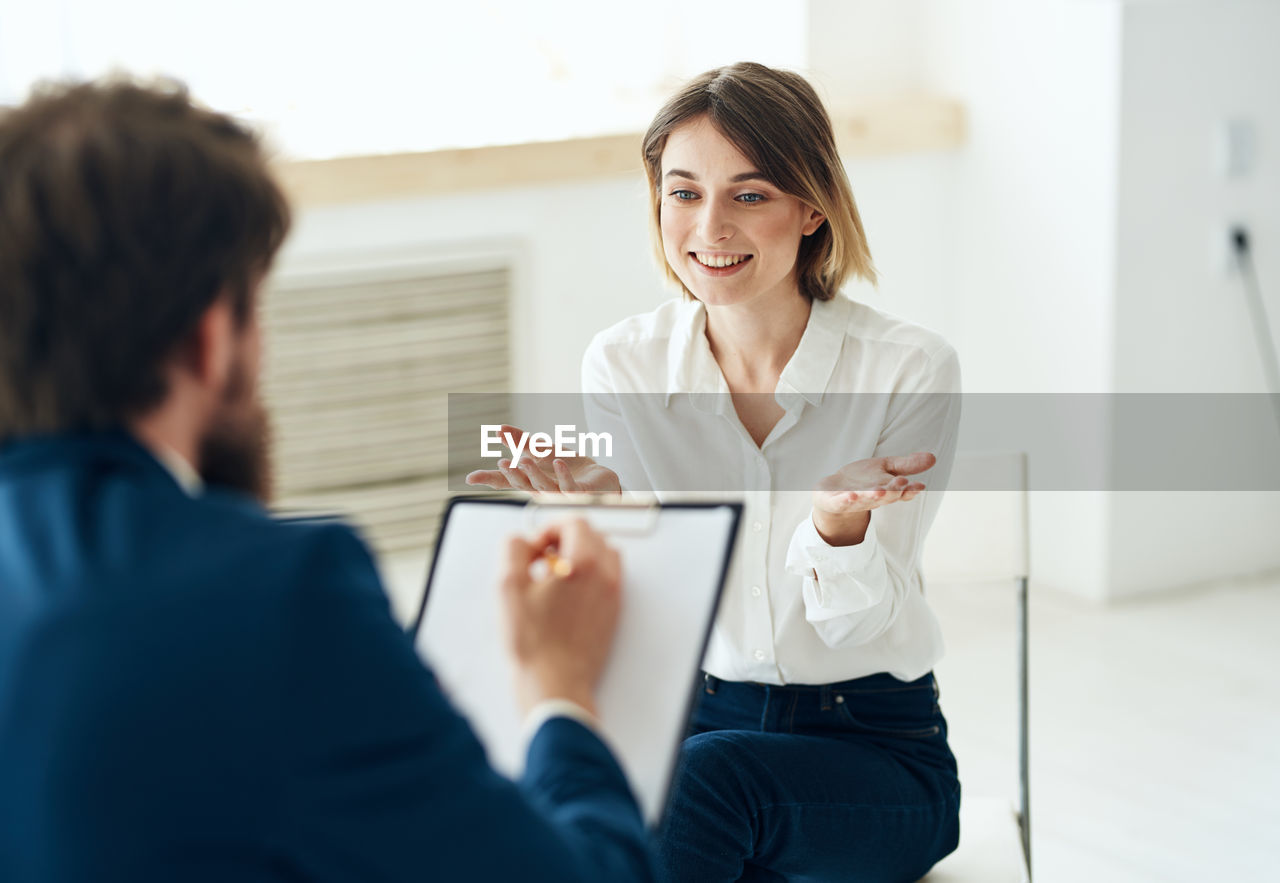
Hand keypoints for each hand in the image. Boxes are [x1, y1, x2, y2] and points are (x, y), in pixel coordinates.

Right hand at [465, 424, 620, 495]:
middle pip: (524, 484)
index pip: (507, 481)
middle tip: (502, 462)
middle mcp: (543, 491)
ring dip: (534, 474)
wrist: (601, 480)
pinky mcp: (579, 494)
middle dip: (512, 475)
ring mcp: (560, 495)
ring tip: (525, 460)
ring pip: (544, 487)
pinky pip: (570, 487)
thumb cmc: (570, 469)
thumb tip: (498, 429)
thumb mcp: (544, 451)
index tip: (470, 478)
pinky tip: (559, 462)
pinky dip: (564, 476)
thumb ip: (521, 442)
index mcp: (531, 481)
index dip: (490, 479)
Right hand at [498, 518, 622, 715]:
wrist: (556, 684)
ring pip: (605, 555)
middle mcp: (605, 575)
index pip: (575, 523)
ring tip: (555, 575)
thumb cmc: (534, 644)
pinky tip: (567, 594)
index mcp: (584, 564)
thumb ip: (514, 550)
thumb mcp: (508, 587)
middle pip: (592, 535)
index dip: (550, 528)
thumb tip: (524, 541)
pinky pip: (609, 578)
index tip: (536, 545)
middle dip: (565, 539)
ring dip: (581, 554)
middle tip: (542, 558)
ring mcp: (613, 595)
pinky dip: (591, 574)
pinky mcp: (613, 613)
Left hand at [811, 452, 935, 544]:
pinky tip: (850, 495)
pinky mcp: (836, 501)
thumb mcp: (886, 468)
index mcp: (887, 490)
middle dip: (893, 491)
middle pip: (886, 496)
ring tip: (880, 491)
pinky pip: (842, 502)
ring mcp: (855, 501)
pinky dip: (846, 500)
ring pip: (866, 500)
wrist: (832, 491)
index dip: (910, 490)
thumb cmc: (862, 480)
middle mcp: (873, 498)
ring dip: (873, 496)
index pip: (902, 492)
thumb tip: (933, 457)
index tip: (918, 485)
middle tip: (902, 484)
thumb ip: (907, 465)